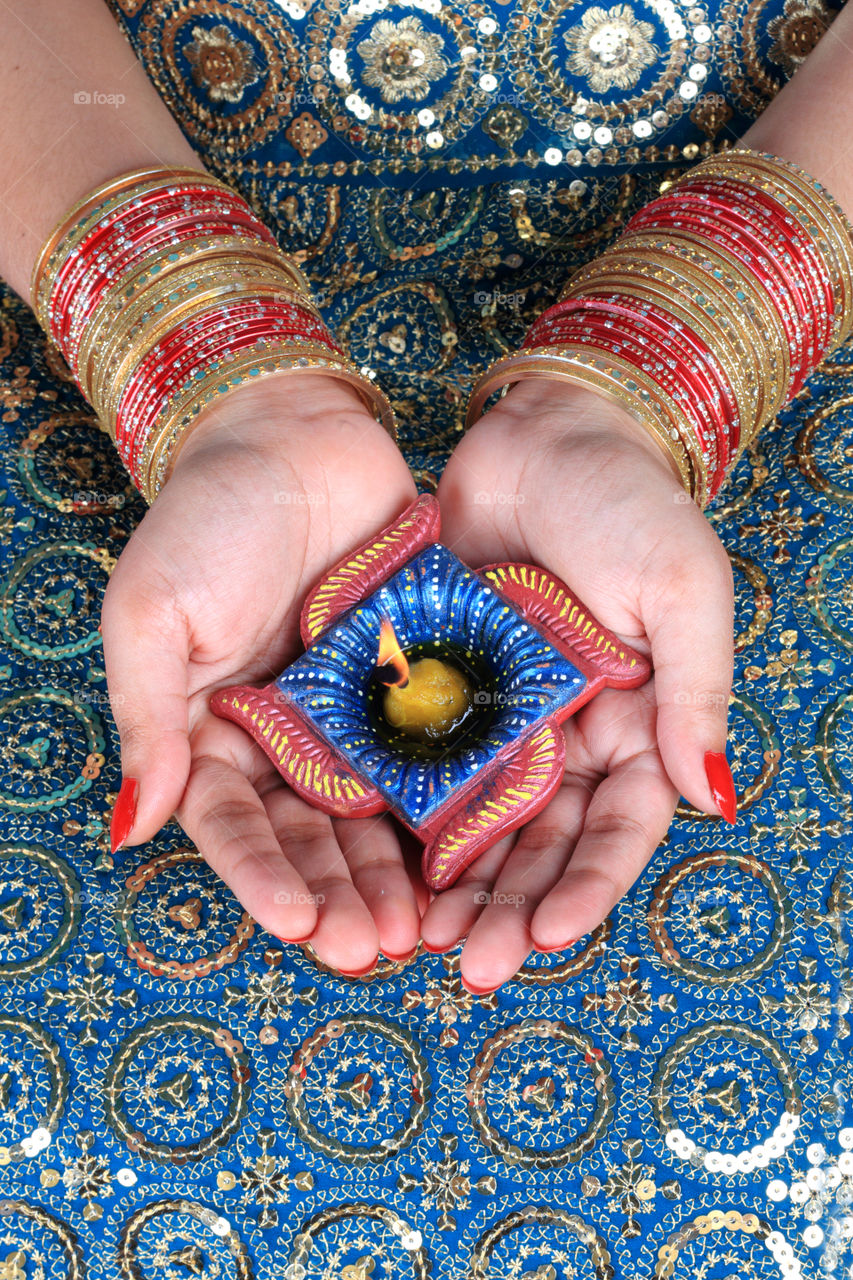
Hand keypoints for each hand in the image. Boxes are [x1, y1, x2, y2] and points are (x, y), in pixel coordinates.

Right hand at [100, 373, 421, 971]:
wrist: (294, 435)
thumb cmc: (207, 519)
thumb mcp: (152, 614)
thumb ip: (148, 718)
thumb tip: (134, 825)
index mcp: (213, 731)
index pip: (233, 823)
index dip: (261, 878)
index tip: (295, 925)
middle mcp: (284, 737)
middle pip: (310, 836)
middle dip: (338, 894)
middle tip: (372, 947)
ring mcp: (352, 716)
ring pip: (373, 813)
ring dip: (392, 873)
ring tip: (419, 928)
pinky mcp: (411, 685)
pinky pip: (429, 754)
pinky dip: (445, 803)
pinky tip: (468, 850)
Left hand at [422, 377, 735, 988]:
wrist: (543, 435)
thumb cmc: (630, 505)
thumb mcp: (682, 591)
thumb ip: (695, 693)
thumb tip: (715, 799)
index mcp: (635, 726)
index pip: (619, 828)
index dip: (588, 887)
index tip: (547, 936)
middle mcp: (566, 738)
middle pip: (541, 844)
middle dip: (509, 908)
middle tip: (470, 966)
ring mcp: (499, 719)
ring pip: (476, 822)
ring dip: (453, 885)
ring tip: (418, 939)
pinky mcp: (439, 690)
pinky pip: (419, 764)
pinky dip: (402, 817)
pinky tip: (376, 864)